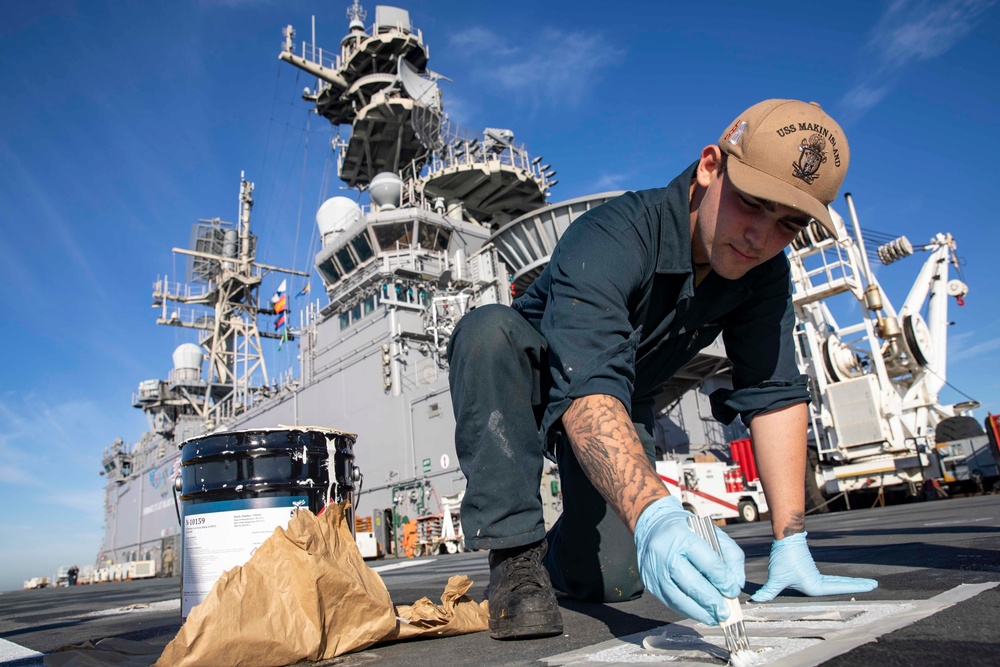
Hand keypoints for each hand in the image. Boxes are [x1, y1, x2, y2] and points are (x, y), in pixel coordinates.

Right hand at [634, 495, 745, 624]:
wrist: (653, 525)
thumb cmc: (686, 530)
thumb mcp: (712, 533)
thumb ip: (730, 556)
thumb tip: (736, 584)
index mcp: (682, 536)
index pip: (707, 563)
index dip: (723, 580)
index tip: (733, 591)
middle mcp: (664, 552)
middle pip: (691, 583)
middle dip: (711, 601)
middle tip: (725, 612)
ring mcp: (654, 569)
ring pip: (678, 598)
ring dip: (699, 611)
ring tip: (715, 618)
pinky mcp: (649, 582)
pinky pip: (669, 601)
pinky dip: (687, 609)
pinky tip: (700, 612)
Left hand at [751, 532, 877, 601]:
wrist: (786, 537)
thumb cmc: (783, 558)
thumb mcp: (775, 578)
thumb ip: (768, 592)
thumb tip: (756, 601)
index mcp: (815, 585)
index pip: (839, 589)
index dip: (856, 589)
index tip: (871, 586)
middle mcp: (818, 580)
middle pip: (842, 584)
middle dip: (858, 586)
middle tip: (874, 585)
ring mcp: (815, 574)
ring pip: (836, 581)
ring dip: (850, 583)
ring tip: (865, 584)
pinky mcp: (810, 569)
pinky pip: (829, 577)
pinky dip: (839, 580)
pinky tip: (842, 582)